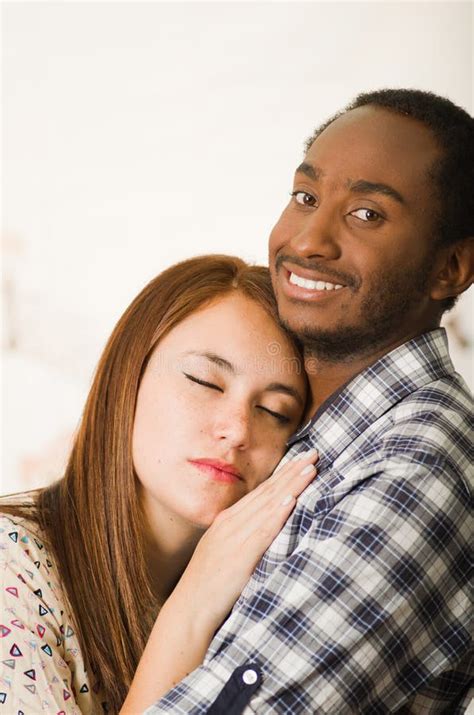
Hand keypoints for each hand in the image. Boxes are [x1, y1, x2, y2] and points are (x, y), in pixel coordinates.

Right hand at [166, 450, 317, 632]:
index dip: (283, 474)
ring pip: (268, 506)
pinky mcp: (239, 556)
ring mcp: (234, 538)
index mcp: (227, 521)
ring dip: (291, 486)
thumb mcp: (223, 553)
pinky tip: (291, 500)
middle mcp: (230, 524)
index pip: (260, 492)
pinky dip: (277, 514)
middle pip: (267, 492)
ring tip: (310, 470)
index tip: (301, 459)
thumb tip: (267, 528)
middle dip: (292, 472)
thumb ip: (243, 537)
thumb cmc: (209, 587)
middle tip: (314, 454)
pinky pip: (263, 531)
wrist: (189, 611)